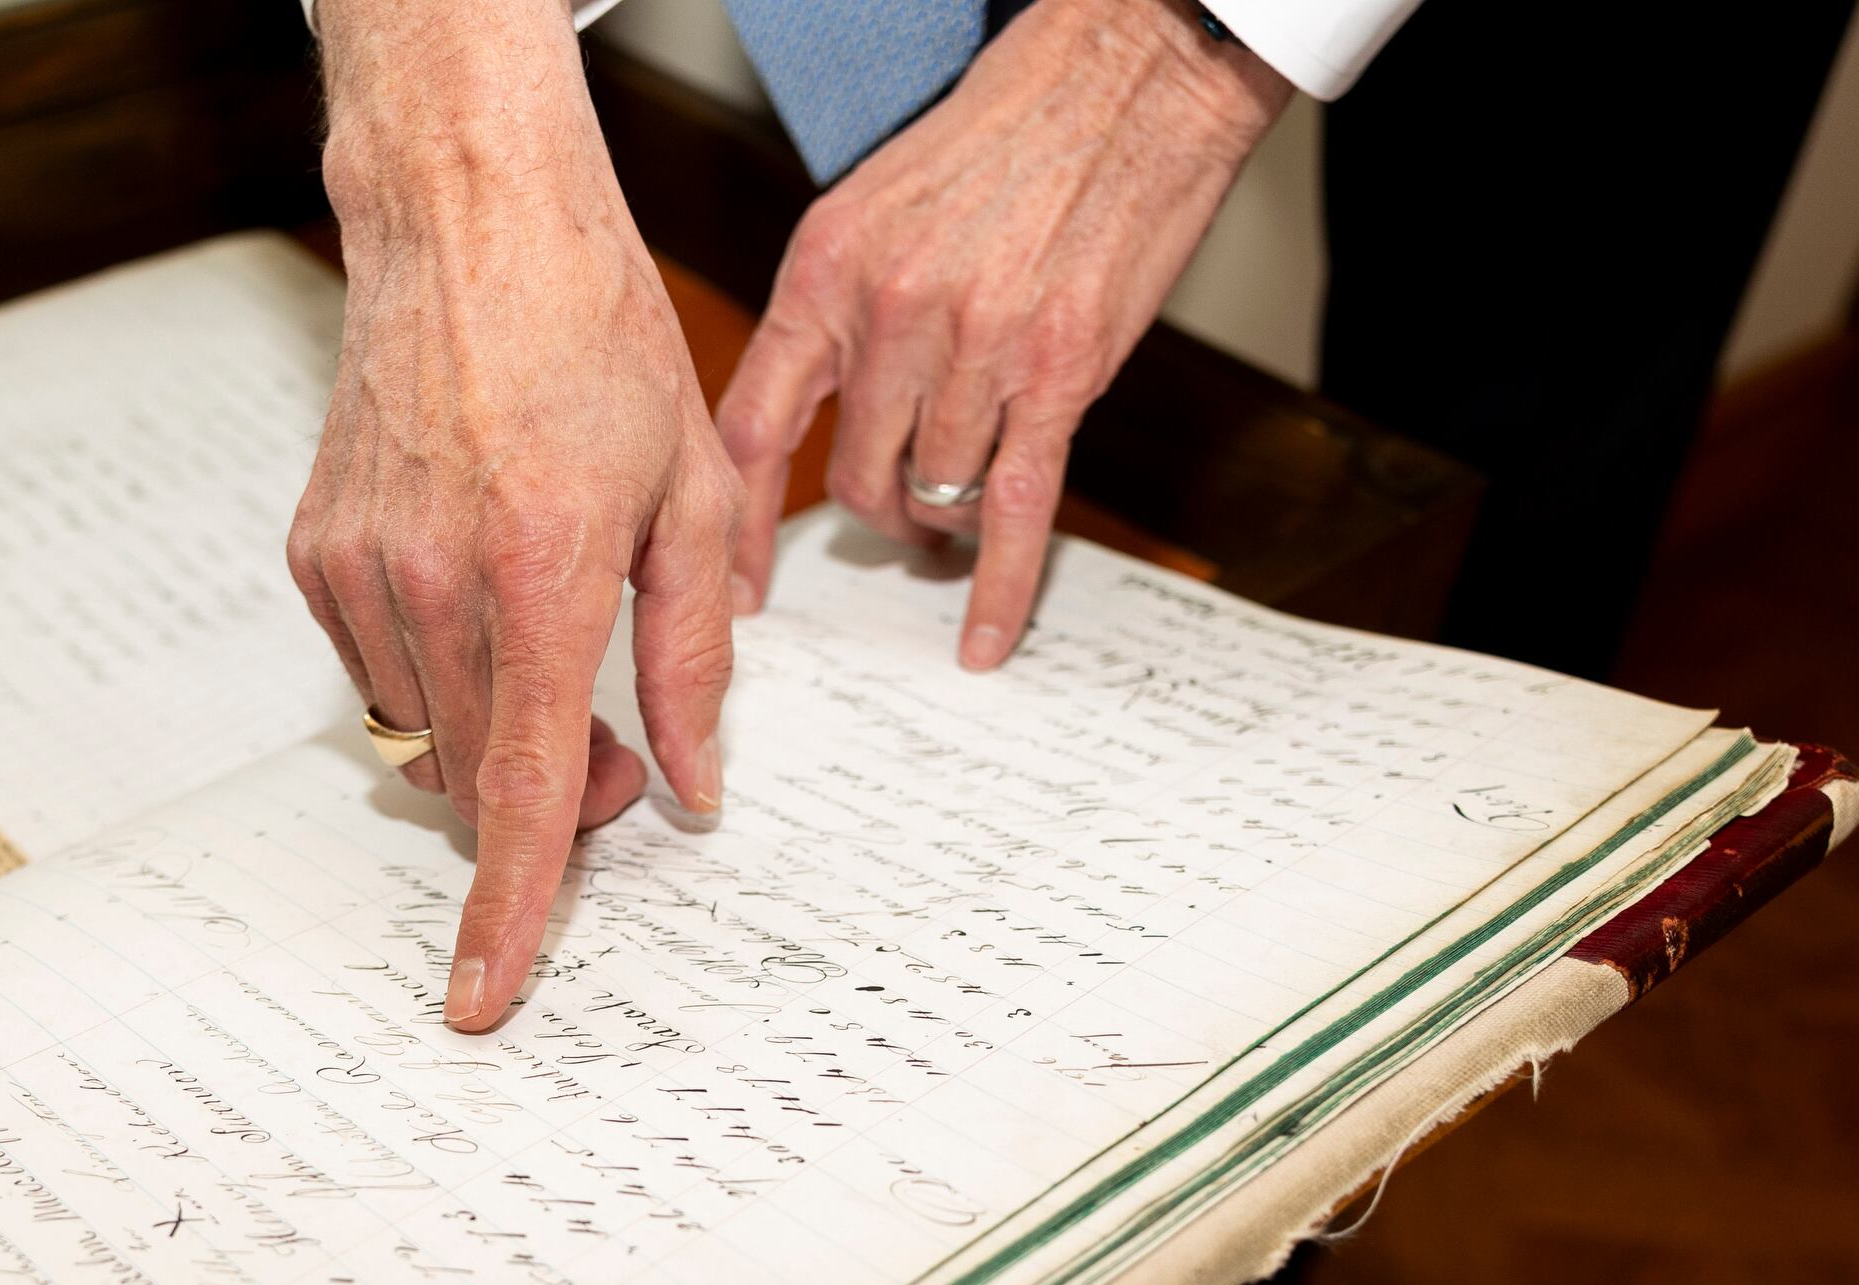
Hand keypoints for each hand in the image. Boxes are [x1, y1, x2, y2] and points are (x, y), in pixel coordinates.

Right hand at [291, 0, 738, 1031]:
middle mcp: (434, 583)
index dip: (508, 911)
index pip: (521, 789)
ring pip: (429, 736)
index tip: (481, 1000)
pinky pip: (382, 673)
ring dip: (498, 736)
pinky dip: (442, 673)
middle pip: (480, 779)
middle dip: (554, 802)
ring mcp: (362, 570)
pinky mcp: (320, 554)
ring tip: (558, 648)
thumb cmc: (595, 339)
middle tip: (628, 751)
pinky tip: (485, 587)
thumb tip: (695, 787)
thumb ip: (698, 659)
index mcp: (543, 574)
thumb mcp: (693, 497)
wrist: (466, 227)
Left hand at [719, 0, 1289, 665]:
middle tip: (896, 517)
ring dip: (939, 521)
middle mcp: (890, 315)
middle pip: (851, 476)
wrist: (1126, 74)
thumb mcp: (872, 209)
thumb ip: (836, 314)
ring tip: (955, 514)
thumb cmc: (1004, 132)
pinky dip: (998, 586)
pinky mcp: (1058, 376)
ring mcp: (976, 350)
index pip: (753, 428)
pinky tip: (985, 636)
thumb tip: (814, 414)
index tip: (732, 582)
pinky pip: (1013, 511)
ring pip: (930, 495)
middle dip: (871, 512)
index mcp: (825, 272)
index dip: (737, 521)